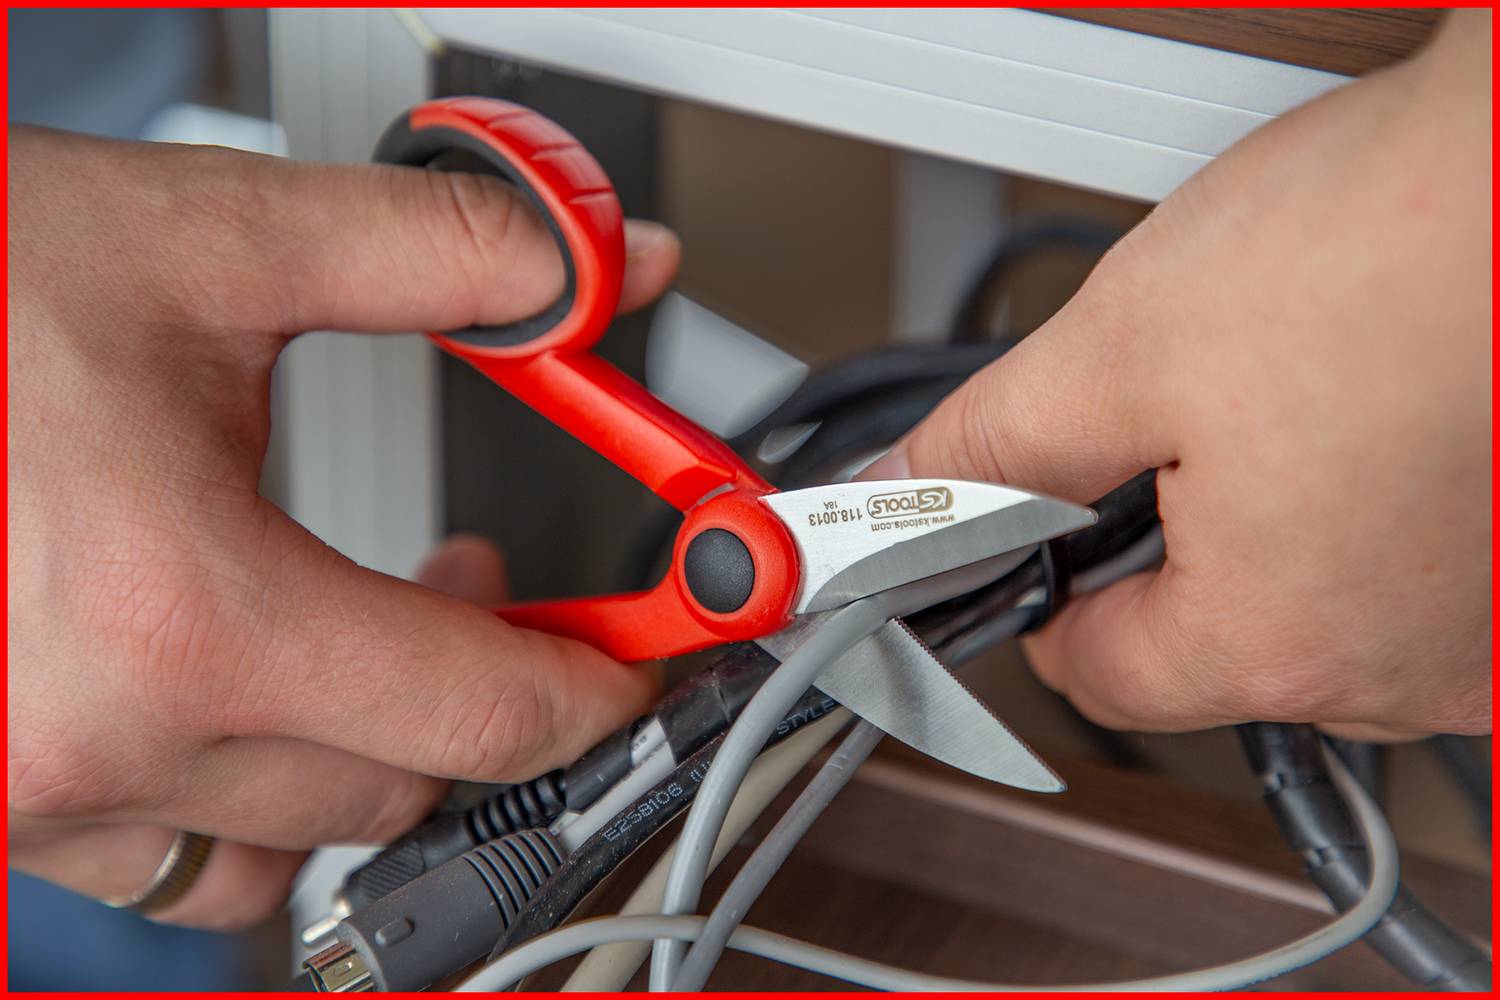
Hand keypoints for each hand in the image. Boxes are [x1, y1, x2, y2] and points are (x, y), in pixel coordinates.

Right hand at [7, 126, 676, 926]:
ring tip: (350, 638)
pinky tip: (220, 685)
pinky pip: (154, 858)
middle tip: (486, 592)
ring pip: (276, 852)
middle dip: (476, 697)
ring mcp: (23, 792)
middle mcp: (99, 739)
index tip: (642, 657)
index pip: (483, 711)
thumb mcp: (204, 239)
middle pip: (397, 789)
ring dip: (350, 758)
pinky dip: (225, 791)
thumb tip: (592, 261)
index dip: (597, 683)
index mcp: (185, 614)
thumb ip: (437, 255)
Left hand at [863, 12, 1490, 737]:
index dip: (1037, 601)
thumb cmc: (1404, 242)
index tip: (1029, 548)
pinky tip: (1374, 407)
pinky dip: (1374, 506)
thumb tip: (903, 493)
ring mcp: (1492, 630)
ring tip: (1292, 392)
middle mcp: (1407, 672)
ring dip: (1278, 519)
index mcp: (1279, 641)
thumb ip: (994, 447)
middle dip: (1161, 544)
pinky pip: (1415, 568)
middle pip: (1211, 643)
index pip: (1098, 679)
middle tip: (1171, 423)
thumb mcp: (1128, 346)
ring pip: (1321, 602)